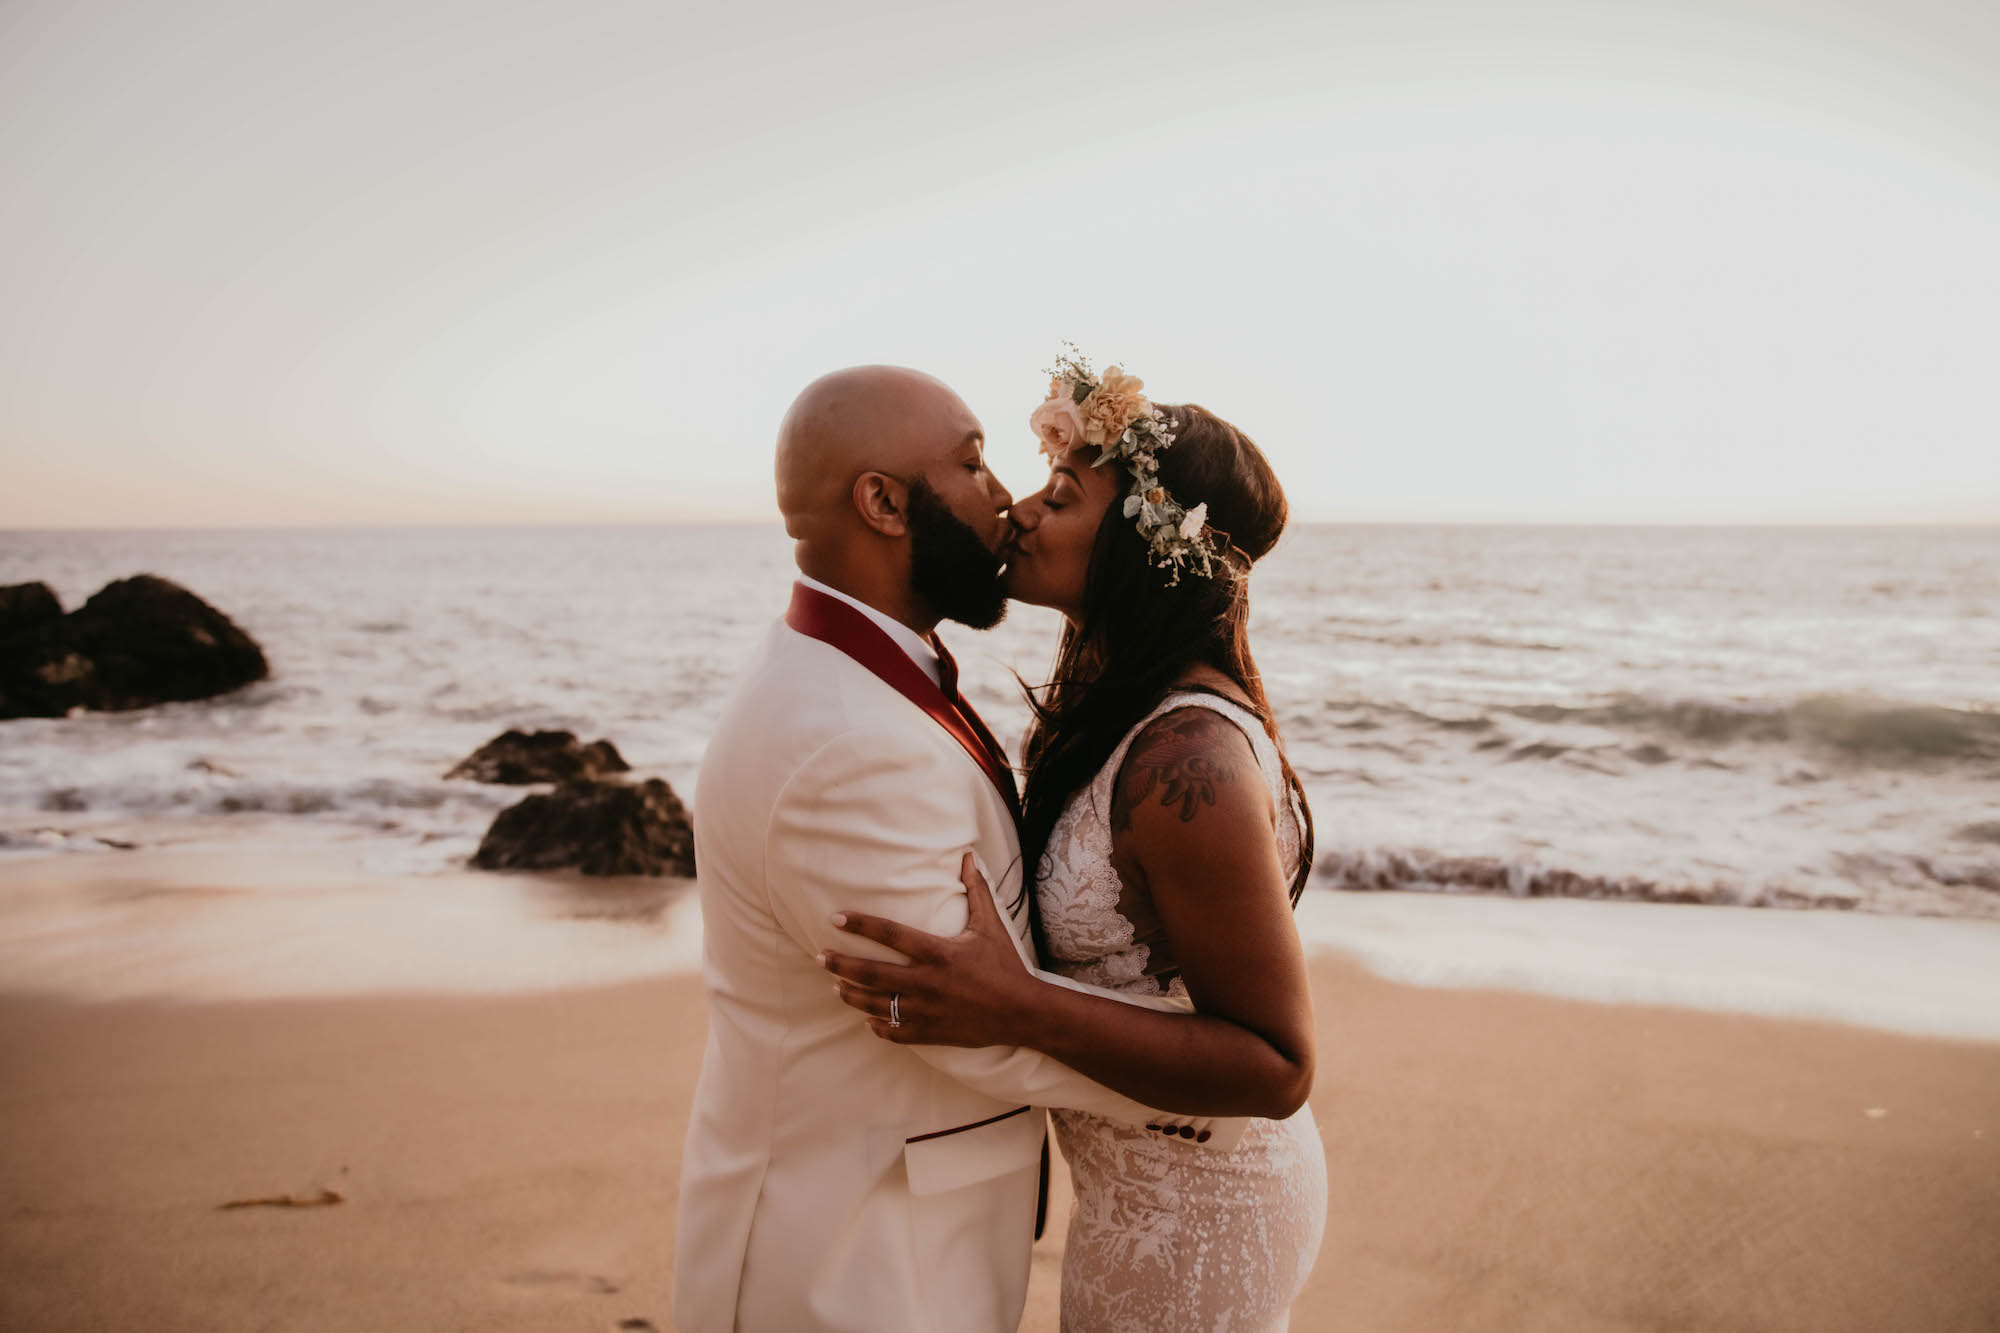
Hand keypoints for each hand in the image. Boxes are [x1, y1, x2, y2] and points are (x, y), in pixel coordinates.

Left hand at [820, 850, 1033, 1046]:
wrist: (1023, 1013)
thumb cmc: (1006, 966)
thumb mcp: (991, 925)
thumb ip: (976, 890)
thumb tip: (968, 855)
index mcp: (938, 954)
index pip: (890, 935)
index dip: (860, 925)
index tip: (836, 918)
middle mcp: (927, 983)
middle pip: (872, 973)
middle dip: (841, 965)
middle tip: (821, 957)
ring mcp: (926, 1011)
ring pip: (875, 1005)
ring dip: (851, 995)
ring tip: (835, 985)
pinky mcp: (930, 1033)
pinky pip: (894, 1032)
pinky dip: (877, 1025)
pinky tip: (867, 1018)